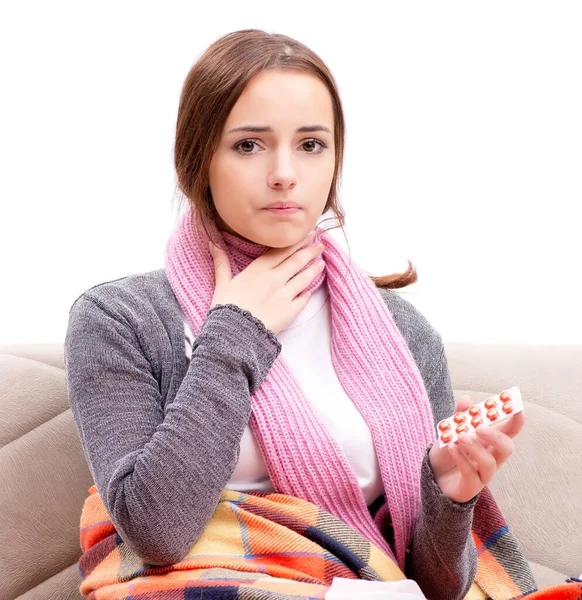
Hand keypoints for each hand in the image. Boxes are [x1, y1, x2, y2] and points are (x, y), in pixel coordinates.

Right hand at [208, 231, 324, 334]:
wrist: (234, 335)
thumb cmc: (226, 308)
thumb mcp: (222, 283)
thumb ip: (221, 262)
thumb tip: (213, 244)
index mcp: (258, 270)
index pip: (281, 250)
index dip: (296, 242)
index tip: (307, 234)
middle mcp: (275, 279)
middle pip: (296, 261)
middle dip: (310, 250)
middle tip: (320, 244)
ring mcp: (284, 295)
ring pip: (304, 278)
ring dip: (314, 268)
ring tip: (321, 262)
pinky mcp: (290, 311)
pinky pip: (303, 299)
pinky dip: (308, 293)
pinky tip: (311, 289)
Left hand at [428, 394, 525, 502]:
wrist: (432, 475)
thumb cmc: (448, 451)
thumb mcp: (450, 430)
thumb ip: (459, 416)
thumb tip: (467, 399)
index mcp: (490, 442)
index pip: (509, 432)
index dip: (516, 421)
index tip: (517, 408)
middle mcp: (491, 458)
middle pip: (506, 448)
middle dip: (496, 436)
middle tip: (479, 427)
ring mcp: (482, 474)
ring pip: (490, 463)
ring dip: (476, 448)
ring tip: (460, 436)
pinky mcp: (470, 486)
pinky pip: (470, 473)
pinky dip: (461, 458)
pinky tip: (451, 447)